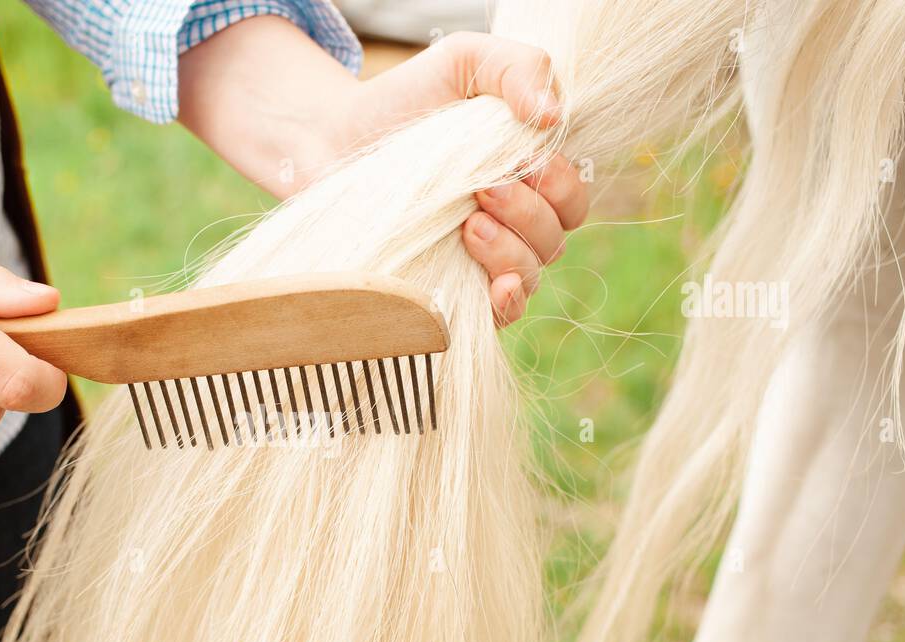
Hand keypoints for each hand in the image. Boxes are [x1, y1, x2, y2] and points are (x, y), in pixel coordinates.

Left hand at [178, 20, 588, 325]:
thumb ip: (518, 68)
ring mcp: (480, 261)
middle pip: (554, 240)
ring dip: (511, 254)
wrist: (333, 140)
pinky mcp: (448, 291)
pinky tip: (496, 288)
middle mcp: (512, 223)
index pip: (571, 199)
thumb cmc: (403, 100)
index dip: (560, 186)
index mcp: (529, 175)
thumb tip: (554, 113)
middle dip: (529, 216)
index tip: (518, 163)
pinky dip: (507, 305)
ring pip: (529, 277)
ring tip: (468, 226)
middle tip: (483, 190)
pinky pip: (497, 316)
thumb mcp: (464, 62)